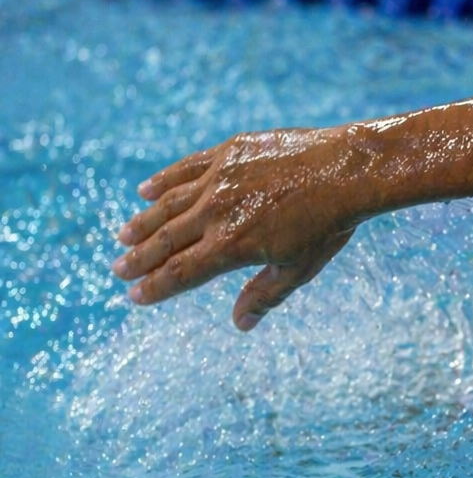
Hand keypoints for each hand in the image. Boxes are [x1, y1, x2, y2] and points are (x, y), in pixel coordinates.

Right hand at [113, 127, 368, 330]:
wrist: (348, 170)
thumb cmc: (329, 225)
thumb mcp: (299, 268)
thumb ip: (265, 295)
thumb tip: (240, 324)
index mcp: (232, 246)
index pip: (181, 273)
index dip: (156, 287)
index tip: (135, 296)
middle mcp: (217, 212)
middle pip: (166, 240)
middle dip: (140, 258)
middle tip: (119, 270)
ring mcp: (220, 179)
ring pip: (169, 204)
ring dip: (143, 222)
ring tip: (124, 237)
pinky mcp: (229, 153)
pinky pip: (187, 168)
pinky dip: (163, 181)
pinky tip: (145, 191)